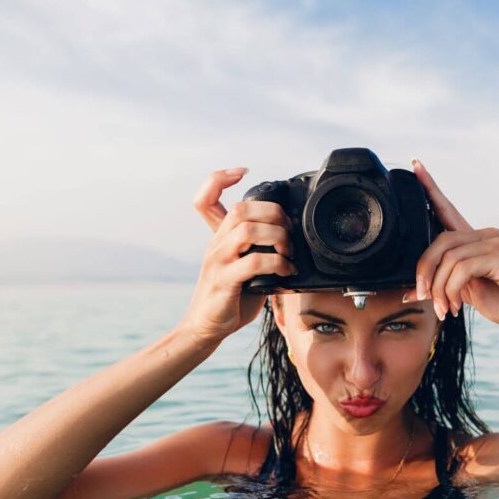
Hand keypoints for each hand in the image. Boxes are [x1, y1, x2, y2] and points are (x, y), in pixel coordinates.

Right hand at [180, 167, 296, 343]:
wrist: (207, 327)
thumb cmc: (231, 297)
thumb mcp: (245, 266)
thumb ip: (260, 249)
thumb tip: (292, 238)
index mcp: (219, 237)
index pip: (206, 197)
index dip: (220, 178)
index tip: (242, 171)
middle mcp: (216, 244)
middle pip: (240, 208)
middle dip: (273, 213)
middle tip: (289, 231)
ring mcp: (218, 261)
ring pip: (247, 230)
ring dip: (277, 237)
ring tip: (288, 252)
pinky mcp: (225, 281)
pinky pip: (254, 262)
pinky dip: (277, 263)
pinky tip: (286, 271)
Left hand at [406, 159, 498, 335]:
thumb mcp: (466, 293)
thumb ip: (442, 286)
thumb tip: (409, 292)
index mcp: (475, 240)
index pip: (447, 209)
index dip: (430, 187)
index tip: (415, 165)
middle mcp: (485, 235)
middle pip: (439, 240)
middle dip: (425, 271)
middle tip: (423, 296)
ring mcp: (495, 243)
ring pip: (448, 257)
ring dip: (440, 288)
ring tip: (445, 308)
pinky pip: (462, 268)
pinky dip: (452, 290)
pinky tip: (457, 306)